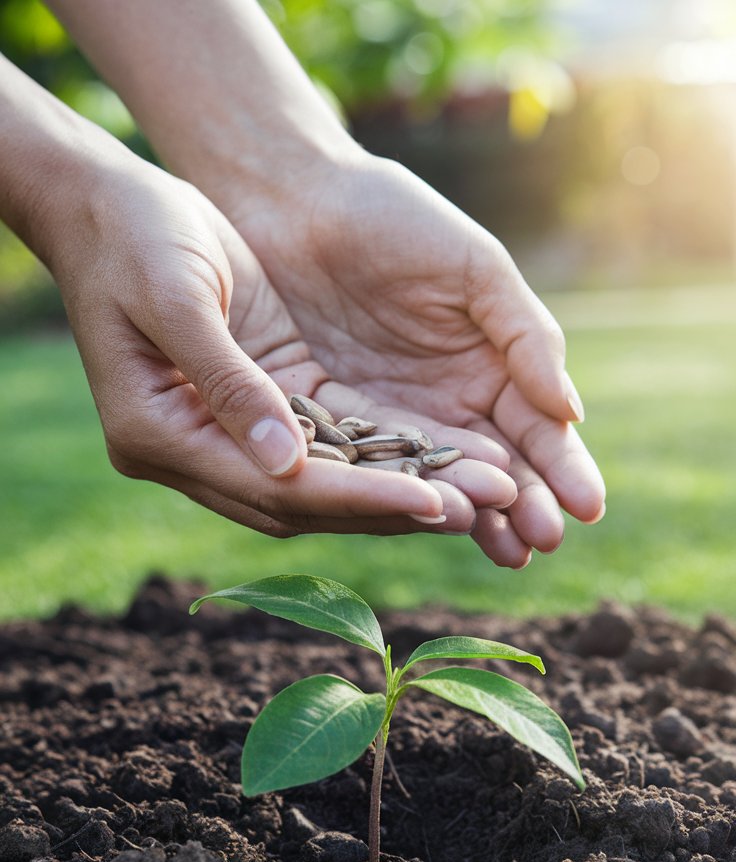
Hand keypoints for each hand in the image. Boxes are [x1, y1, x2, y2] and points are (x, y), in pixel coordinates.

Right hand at [52, 158, 521, 538]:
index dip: (357, 498)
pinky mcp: (259, 405)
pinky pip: (329, 443)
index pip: (276, 489)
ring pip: (326, 482)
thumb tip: (287, 466)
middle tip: (482, 510)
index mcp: (157, 438)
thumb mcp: (176, 298)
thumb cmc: (131, 238)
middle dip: (395, 506)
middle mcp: (193, 455)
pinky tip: (444, 456)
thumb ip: (228, 384)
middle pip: (309, 502)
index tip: (433, 502)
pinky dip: (384, 454)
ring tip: (482, 493)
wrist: (108, 206)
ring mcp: (225, 436)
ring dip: (401, 489)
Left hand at [234, 152, 605, 565]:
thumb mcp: (474, 270)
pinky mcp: (340, 428)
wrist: (296, 203)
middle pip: (497, 468)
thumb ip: (524, 335)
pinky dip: (409, 501)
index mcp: (493, 365)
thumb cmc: (393, 220)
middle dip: (526, 506)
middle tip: (545, 542)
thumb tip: (570, 411)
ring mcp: (396, 420)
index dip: (562, 469)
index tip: (588, 507)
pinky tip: (438, 524)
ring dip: (478, 518)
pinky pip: (378, 471)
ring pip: (444, 481)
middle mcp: (449, 403)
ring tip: (508, 554)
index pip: (536, 430)